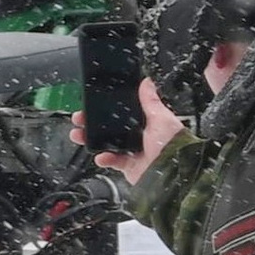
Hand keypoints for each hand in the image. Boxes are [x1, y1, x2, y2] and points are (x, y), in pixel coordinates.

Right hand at [69, 78, 185, 185]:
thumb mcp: (161, 118)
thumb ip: (151, 101)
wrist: (174, 172)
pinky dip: (104, 158)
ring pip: (105, 143)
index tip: (90, 105)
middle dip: (91, 123)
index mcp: (145, 121)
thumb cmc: (173, 144)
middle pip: (108, 127)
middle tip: (79, 120)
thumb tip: (146, 82)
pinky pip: (111, 161)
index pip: (120, 112)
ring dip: (91, 140)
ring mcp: (131, 150)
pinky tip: (101, 156)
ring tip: (80, 136)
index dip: (104, 108)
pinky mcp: (128, 165)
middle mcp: (137, 135)